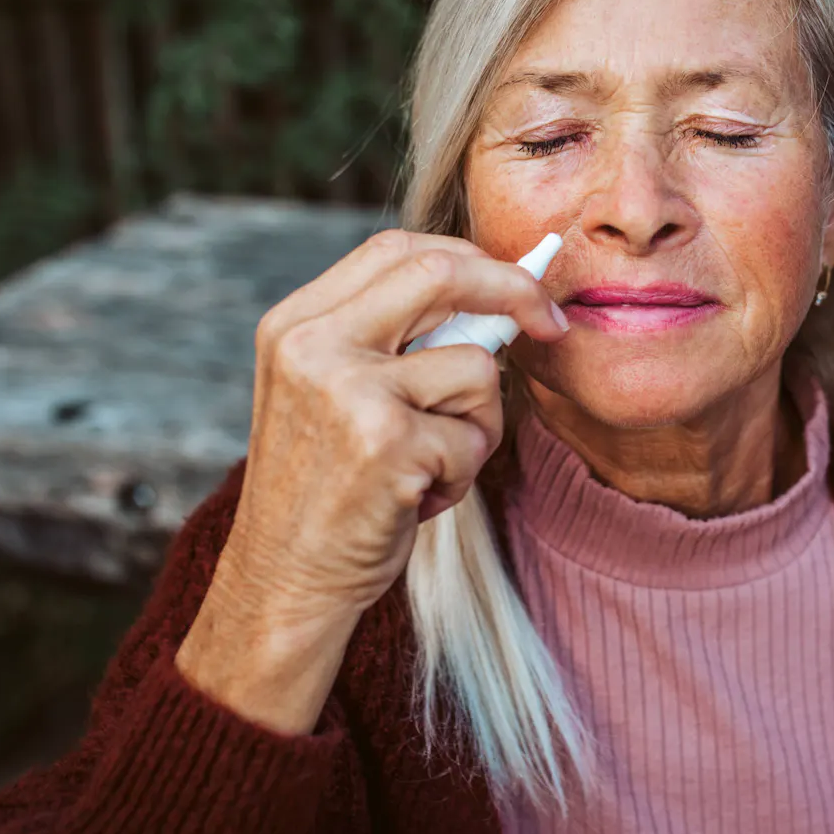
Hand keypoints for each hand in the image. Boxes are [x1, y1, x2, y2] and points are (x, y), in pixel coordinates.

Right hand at [175, 230, 568, 733]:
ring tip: (428, 466)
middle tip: (552, 322)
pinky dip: (463, 475)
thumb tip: (498, 302)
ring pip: (476, 368)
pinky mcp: (386, 442)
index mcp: (294, 323)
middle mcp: (313, 344)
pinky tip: (414, 501)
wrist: (281, 585)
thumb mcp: (331, 394)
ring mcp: (347, 390)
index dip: (468, 258)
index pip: (397, 249)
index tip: (515, 282)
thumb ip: (391, 341)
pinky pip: (475, 437)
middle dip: (515, 291)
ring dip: (479, 424)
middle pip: (442, 274)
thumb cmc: (324, 492)